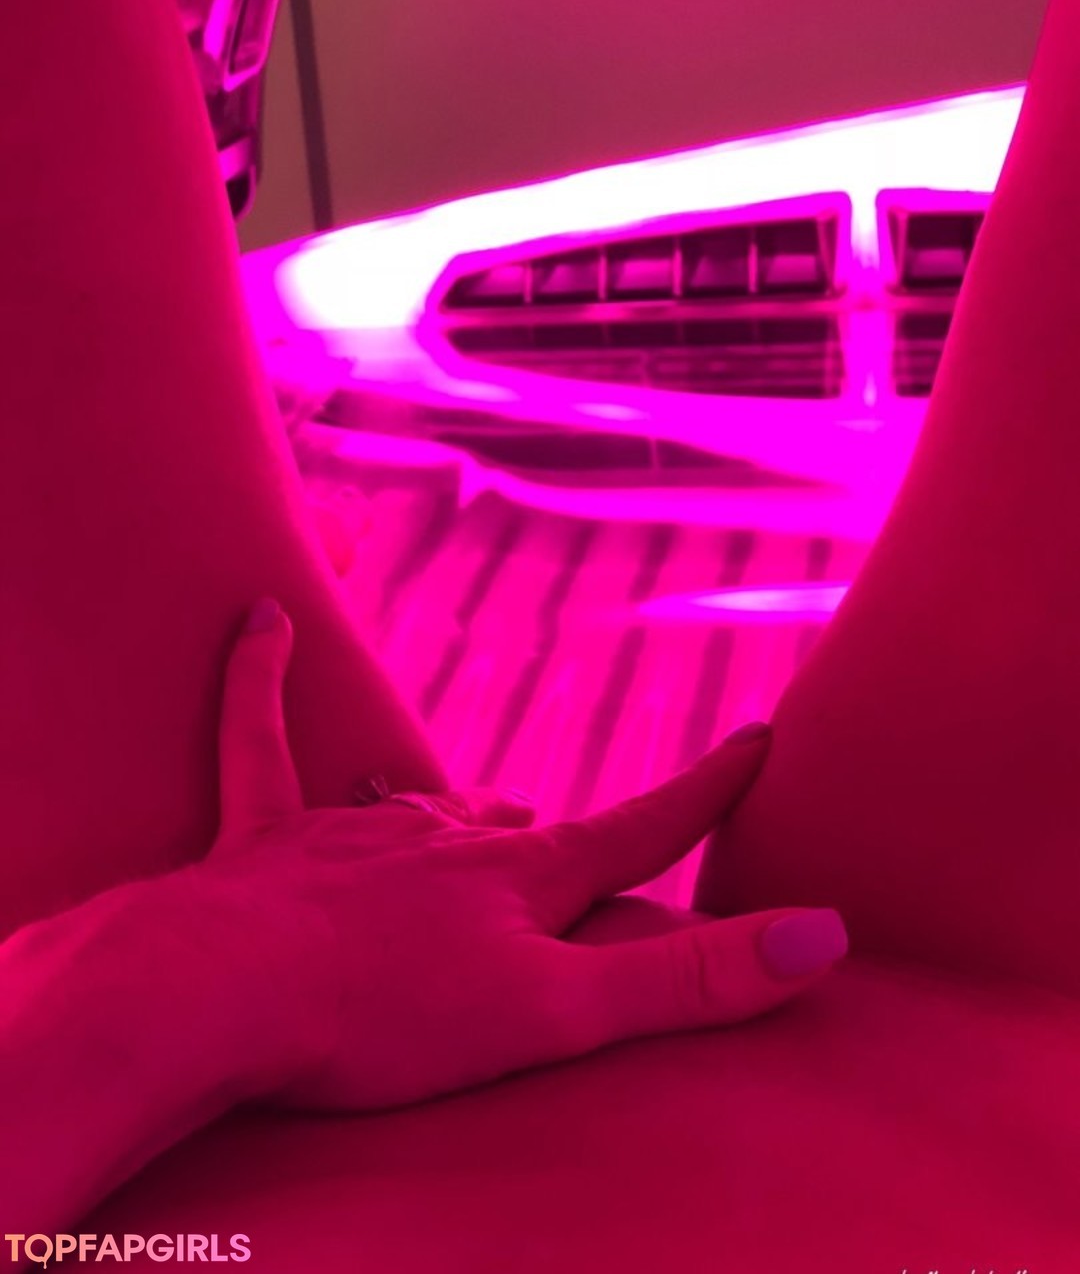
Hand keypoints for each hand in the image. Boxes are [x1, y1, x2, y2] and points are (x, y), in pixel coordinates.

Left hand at [191, 599, 848, 1111]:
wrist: (219, 992)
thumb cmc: (385, 1014)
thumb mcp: (554, 1016)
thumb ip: (685, 981)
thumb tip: (823, 935)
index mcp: (518, 880)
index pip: (637, 829)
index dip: (704, 791)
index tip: (758, 736)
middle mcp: (444, 837)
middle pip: (522, 828)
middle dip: (557, 840)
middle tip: (567, 853)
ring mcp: (351, 829)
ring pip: (419, 801)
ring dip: (453, 810)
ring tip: (476, 818)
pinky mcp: (264, 835)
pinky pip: (255, 737)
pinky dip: (257, 680)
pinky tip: (261, 622)